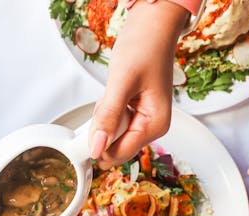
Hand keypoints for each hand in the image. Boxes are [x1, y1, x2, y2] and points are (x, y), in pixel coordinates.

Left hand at [88, 0, 188, 168]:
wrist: (151, 27)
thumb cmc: (145, 47)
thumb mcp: (122, 82)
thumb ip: (108, 117)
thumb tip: (97, 148)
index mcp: (156, 125)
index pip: (120, 154)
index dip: (99, 144)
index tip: (92, 122)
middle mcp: (151, 127)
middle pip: (113, 147)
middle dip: (102, 127)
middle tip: (108, 100)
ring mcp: (142, 122)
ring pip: (109, 135)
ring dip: (103, 117)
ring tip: (114, 93)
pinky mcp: (133, 114)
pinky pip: (110, 122)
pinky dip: (105, 110)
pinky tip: (113, 94)